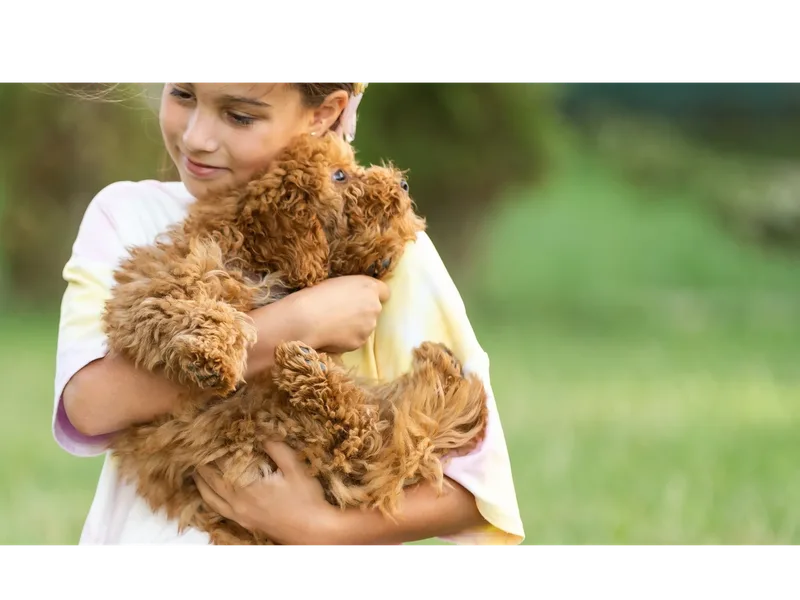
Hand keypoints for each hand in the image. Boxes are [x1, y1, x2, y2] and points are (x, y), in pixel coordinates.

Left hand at [193, 441, 339, 547]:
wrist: (315, 532)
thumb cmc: (307, 500)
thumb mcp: (295, 469)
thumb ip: (277, 449)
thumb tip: (262, 431)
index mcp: (247, 489)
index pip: (221, 465)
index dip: (213, 449)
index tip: (208, 436)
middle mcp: (238, 505)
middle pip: (210, 482)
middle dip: (202, 465)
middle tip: (195, 450)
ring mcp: (240, 517)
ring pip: (211, 499)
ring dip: (201, 483)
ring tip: (196, 470)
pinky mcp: (246, 524)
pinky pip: (219, 510)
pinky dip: (210, 499)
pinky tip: (212, 493)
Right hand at [294, 275, 390, 353]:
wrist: (307, 317)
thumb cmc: (317, 295)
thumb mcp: (339, 283)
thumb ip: (354, 290)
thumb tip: (356, 298)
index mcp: (369, 288)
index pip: (384, 292)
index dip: (374, 295)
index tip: (363, 298)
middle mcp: (375, 307)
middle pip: (374, 310)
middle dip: (362, 312)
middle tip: (342, 313)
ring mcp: (369, 327)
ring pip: (365, 326)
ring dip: (355, 326)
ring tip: (334, 324)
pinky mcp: (360, 342)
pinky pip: (356, 339)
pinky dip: (347, 338)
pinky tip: (332, 334)